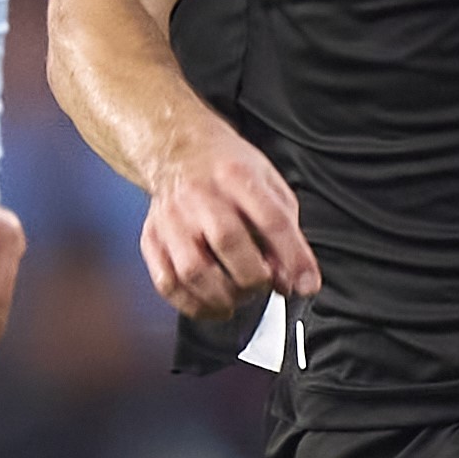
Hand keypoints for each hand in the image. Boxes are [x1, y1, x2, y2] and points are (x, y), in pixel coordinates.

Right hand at [138, 122, 318, 320]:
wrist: (179, 152)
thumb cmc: (228, 171)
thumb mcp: (269, 185)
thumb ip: (286, 231)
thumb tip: (292, 280)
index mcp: (237, 175)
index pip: (271, 219)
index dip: (293, 257)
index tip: (306, 285)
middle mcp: (200, 195)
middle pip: (228, 242)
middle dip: (254, 277)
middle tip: (265, 285)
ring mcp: (171, 218)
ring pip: (193, 270)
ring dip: (223, 296)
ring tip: (238, 298)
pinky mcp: (152, 238)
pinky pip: (167, 283)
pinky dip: (192, 304)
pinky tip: (212, 305)